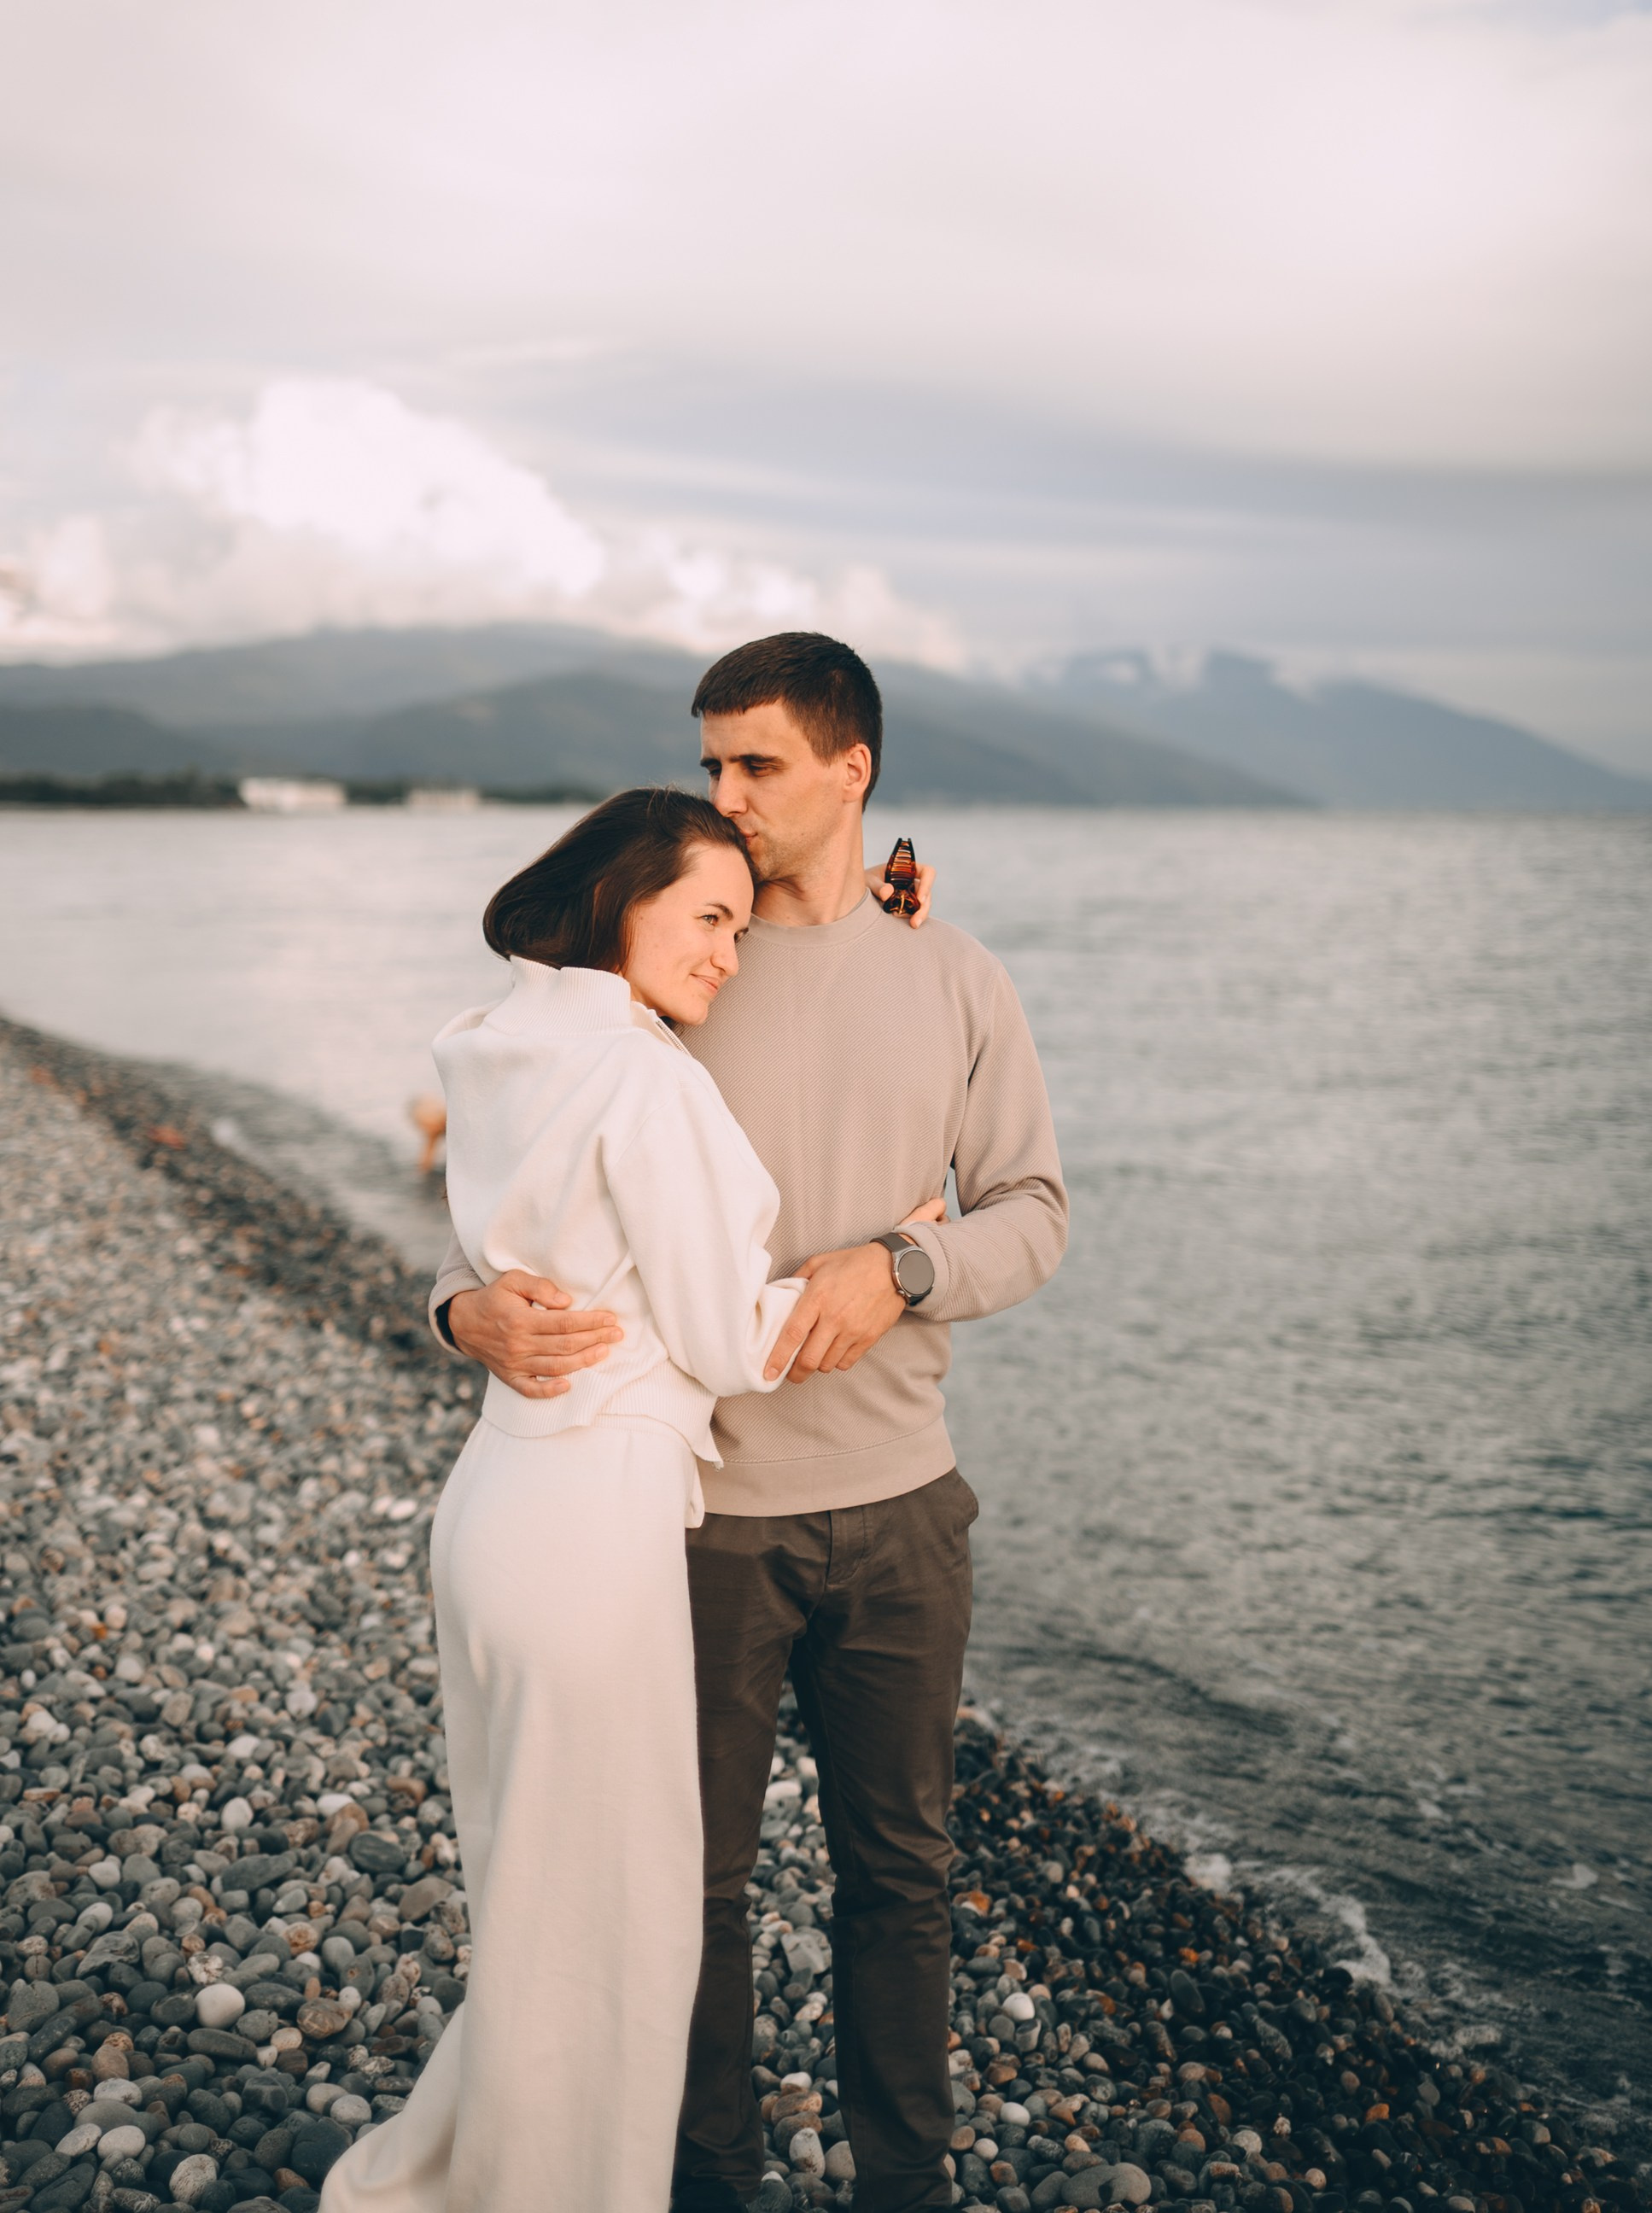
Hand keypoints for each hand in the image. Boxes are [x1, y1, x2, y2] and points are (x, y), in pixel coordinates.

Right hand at [446, 1271, 622, 1397]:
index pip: (564, 1323)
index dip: (590, 1321)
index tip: (610, 1319)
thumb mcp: (513, 1280)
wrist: (463, 1322)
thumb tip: (566, 1301)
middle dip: (595, 1339)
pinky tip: (569, 1386)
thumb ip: (540, 1287)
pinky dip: (549, 1391)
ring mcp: (514, 1364)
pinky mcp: (509, 1377)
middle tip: (617, 1334)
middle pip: (564, 1345)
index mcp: (520, 1320)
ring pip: (555, 1367)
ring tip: (604, 1352)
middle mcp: (518, 1344)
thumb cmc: (494, 1298)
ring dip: (583, 1361)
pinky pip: (530, 1389)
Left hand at [763, 1196, 944, 1380]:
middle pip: (809, 1360)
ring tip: (814, 1355)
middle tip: (789, 1373)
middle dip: (795, 1373)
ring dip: (816, 1365)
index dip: (778, 1358)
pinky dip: (836, 1362)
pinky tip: (833, 1351)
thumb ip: (797, 1279)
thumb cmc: (854, 1263)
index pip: (793, 1335)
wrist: (895, 1268)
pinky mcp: (869, 1338)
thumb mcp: (819, 1262)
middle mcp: (835, 1318)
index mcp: (818, 1298)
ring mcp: (853, 1331)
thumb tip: (779, 1294)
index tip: (768, 1373)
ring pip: (826, 1364)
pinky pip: (846, 1363)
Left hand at [865, 858, 935, 927]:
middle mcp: (912, 882)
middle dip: (923, 909)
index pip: (927, 872)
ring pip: (923, 906)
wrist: (857, 894)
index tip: (920, 899)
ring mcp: (911, 896)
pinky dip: (912, 920)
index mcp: (907, 869)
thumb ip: (877, 886)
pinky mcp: (907, 908)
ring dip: (919, 916)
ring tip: (911, 925)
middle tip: (915, 922)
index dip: (927, 884)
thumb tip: (888, 893)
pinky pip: (915, 914)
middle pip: (927, 893)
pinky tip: (903, 926)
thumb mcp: (868, 881)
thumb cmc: (864, 882)